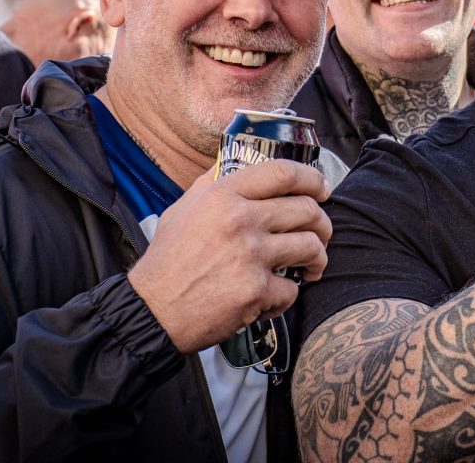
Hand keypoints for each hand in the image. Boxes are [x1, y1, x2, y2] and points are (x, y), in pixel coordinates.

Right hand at [128, 159, 332, 353]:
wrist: (151, 311)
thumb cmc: (166, 261)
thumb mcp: (182, 210)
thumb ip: (211, 185)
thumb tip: (233, 163)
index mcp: (223, 196)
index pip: (283, 173)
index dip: (312, 178)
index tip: (322, 188)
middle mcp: (240, 220)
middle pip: (306, 210)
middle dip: (322, 224)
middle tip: (321, 234)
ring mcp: (250, 256)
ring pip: (310, 247)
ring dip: (317, 259)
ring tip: (311, 266)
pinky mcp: (256, 290)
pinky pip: (292, 289)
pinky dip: (286, 296)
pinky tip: (273, 297)